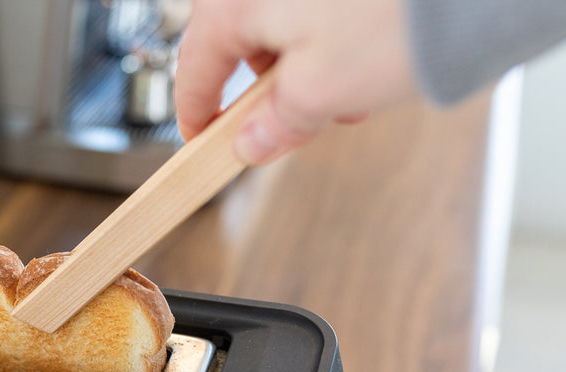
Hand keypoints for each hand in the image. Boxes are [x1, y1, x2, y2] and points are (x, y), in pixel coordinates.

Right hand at [175, 0, 417, 163]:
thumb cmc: (394, 15)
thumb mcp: (320, 92)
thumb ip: (274, 124)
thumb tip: (252, 141)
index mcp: (233, 0)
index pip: (193, 70)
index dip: (196, 116)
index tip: (201, 141)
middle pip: (240, 43)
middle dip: (269, 91)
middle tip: (299, 123)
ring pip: (283, 21)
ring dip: (307, 63)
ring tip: (351, 90)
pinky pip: (316, 4)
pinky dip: (332, 31)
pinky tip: (365, 53)